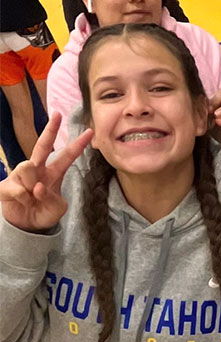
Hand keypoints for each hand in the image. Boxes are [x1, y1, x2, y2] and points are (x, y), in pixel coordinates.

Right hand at [0, 115, 92, 231]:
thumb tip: (38, 187)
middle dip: (50, 129)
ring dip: (31, 184)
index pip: (67, 156)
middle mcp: (37, 169)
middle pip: (43, 145)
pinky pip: (18, 187)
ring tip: (31, 197)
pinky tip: (22, 201)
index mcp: (53, 173)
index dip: (78, 145)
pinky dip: (23, 198)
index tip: (90, 132)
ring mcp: (20, 175)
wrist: (27, 226)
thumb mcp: (57, 209)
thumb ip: (52, 198)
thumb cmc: (44, 212)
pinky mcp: (7, 184)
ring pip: (27, 166)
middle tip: (57, 115)